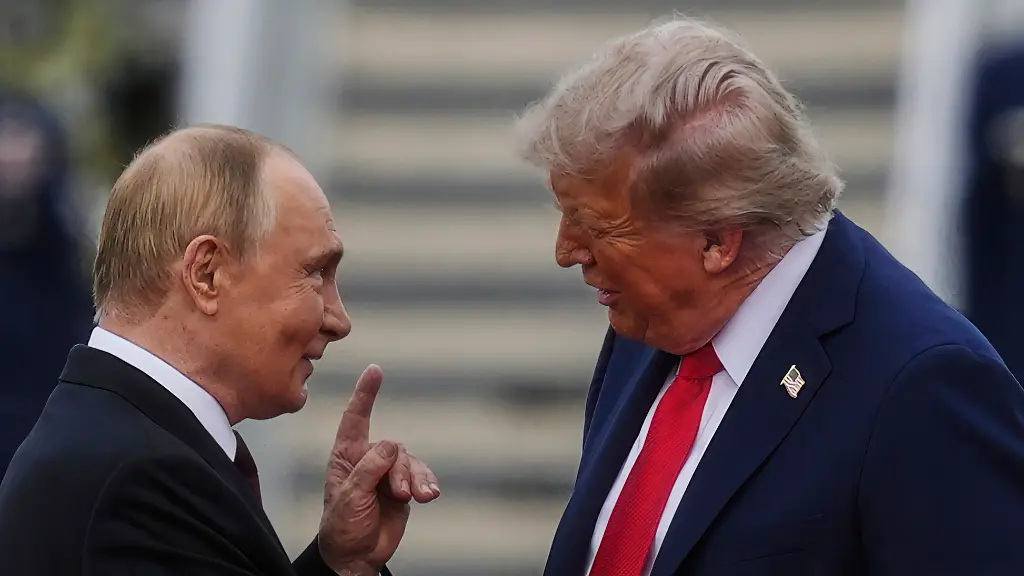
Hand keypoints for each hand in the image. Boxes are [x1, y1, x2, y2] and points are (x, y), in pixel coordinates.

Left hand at [317, 364, 439, 572]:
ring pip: (410, 462)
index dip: (365, 394)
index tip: (374, 371)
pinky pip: (422, 476)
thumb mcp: (348, 497)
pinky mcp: (404, 487)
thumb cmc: (342, 527)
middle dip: (400, 470)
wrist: (357, 556)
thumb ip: (369, 468)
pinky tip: (429, 495)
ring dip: (415, 480)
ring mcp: (387, 474)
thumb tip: (392, 444)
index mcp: (347, 457)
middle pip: (393, 448)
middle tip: (398, 494)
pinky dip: (427, 484)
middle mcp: (368, 460)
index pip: (355, 419)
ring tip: (415, 498)